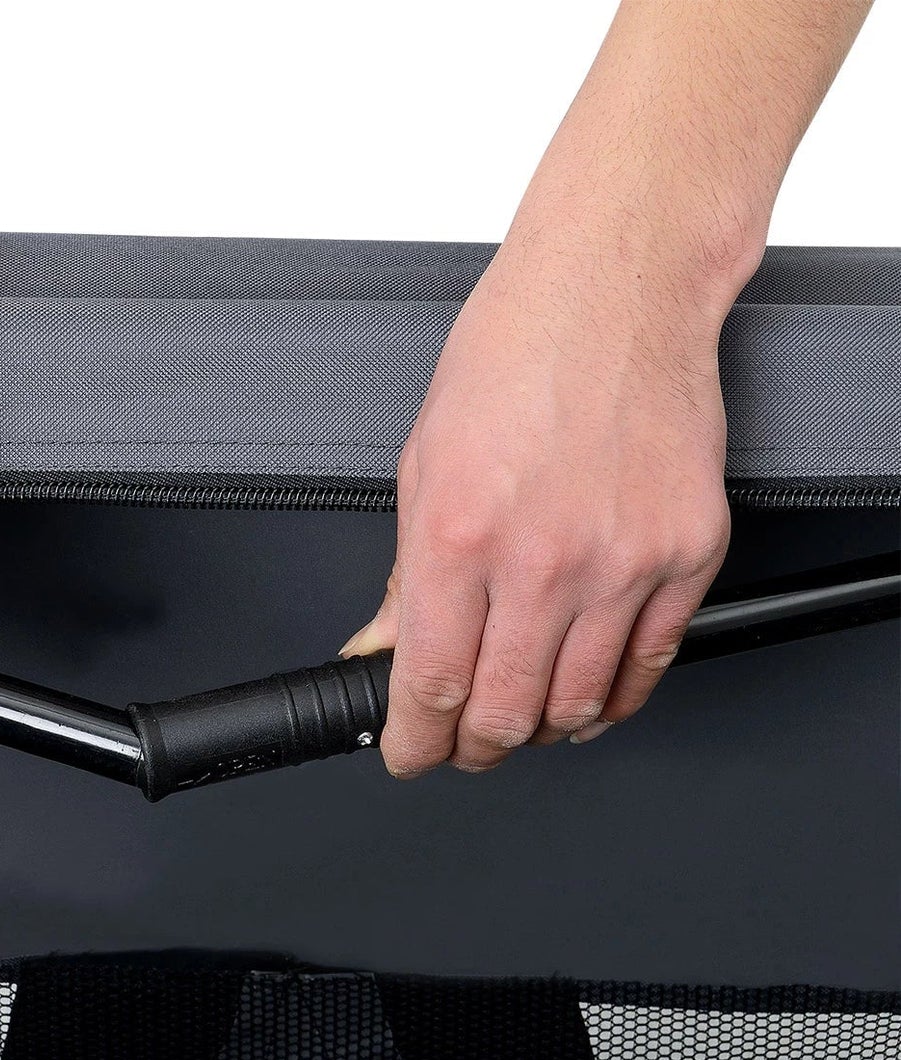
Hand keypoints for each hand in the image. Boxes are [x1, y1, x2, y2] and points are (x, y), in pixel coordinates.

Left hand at [343, 233, 732, 775]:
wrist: (615, 289)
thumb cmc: (513, 358)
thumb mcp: (420, 467)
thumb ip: (403, 576)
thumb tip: (386, 650)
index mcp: (459, 535)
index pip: (431, 685)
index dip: (416, 742)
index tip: (411, 754)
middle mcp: (542, 557)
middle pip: (504, 714)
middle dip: (473, 749)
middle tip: (463, 745)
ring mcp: (624, 561)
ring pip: (578, 706)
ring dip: (540, 729)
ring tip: (522, 717)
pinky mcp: (688, 553)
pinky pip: (650, 667)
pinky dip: (613, 700)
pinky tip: (588, 698)